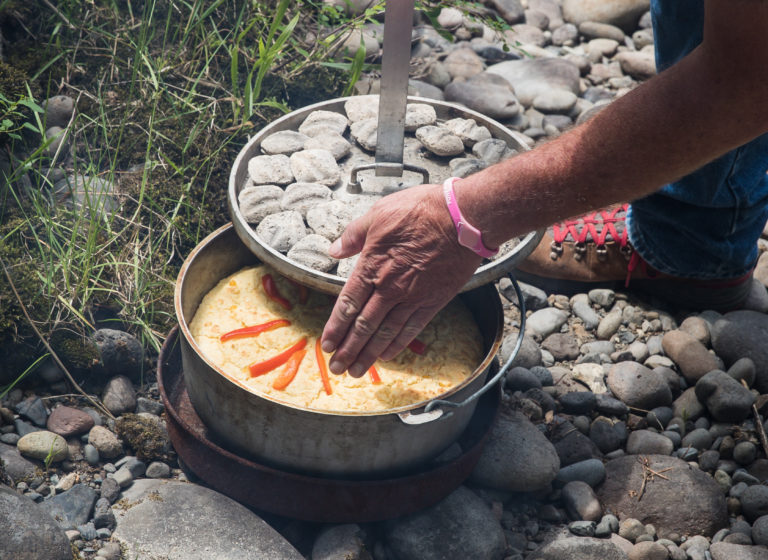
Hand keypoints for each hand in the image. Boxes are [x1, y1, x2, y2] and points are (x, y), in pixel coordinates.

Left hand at [320, 182, 481, 376]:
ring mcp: (412, 297)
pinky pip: (411, 329)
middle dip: (348, 350)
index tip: (327, 344)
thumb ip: (354, 235)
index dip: (335, 328)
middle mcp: (389, 287)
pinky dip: (397, 344)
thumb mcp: (378, 214)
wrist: (462, 218)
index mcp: (372, 266)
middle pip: (362, 326)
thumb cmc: (422, 211)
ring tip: (357, 370)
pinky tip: (387, 355)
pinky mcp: (433, 301)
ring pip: (385, 333)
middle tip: (337, 367)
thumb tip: (335, 248)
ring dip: (368, 354)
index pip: (347, 305)